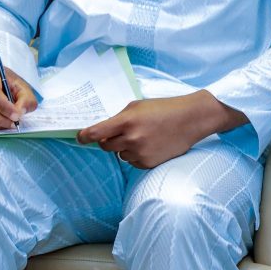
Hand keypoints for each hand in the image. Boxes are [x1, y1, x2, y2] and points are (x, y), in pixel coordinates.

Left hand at [77, 90, 247, 168]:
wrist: (191, 119)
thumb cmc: (164, 109)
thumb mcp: (138, 106)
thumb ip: (119, 118)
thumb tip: (102, 130)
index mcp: (127, 121)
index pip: (96, 133)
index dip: (85, 136)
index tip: (80, 137)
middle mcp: (132, 138)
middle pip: (105, 145)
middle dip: (108, 139)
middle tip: (121, 132)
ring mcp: (140, 153)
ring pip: (119, 154)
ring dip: (125, 147)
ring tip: (144, 136)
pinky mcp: (148, 163)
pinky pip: (132, 162)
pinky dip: (136, 155)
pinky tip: (150, 145)